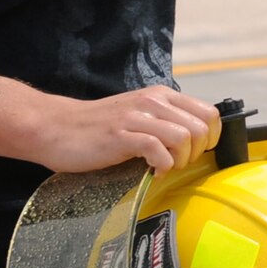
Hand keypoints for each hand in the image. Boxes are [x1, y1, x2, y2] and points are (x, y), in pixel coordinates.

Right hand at [30, 85, 220, 173]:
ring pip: (185, 137)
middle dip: (197, 152)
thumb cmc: (98, 128)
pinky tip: (151, 171)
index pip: (209, 112)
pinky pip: (158, 150)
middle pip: (203, 127)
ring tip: (163, 167)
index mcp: (161, 96)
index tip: (195, 153)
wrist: (56, 127)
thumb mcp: (138, 115)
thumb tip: (195, 141)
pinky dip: (162, 166)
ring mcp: (137, 117)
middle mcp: (153, 102)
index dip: (211, 137)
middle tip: (177, 163)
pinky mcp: (121, 135)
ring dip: (180, 160)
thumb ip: (164, 121)